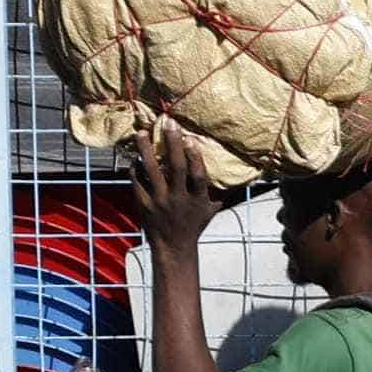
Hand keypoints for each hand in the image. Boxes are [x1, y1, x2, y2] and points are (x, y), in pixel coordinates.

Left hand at [128, 121, 231, 256]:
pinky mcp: (143, 204)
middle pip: (176, 168)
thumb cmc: (193, 226)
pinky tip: (134, 157)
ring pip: (151, 171)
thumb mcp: (209, 210)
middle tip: (168, 123)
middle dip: (172, 144)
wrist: (173, 248)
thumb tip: (237, 179)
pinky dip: (134, 169)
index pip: (198, 176)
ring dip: (145, 150)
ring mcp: (159, 201)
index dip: (195, 157)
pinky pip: (137, 182)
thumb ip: (216, 192)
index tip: (191, 139)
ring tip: (140, 132)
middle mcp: (179, 199)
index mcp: (197, 200)